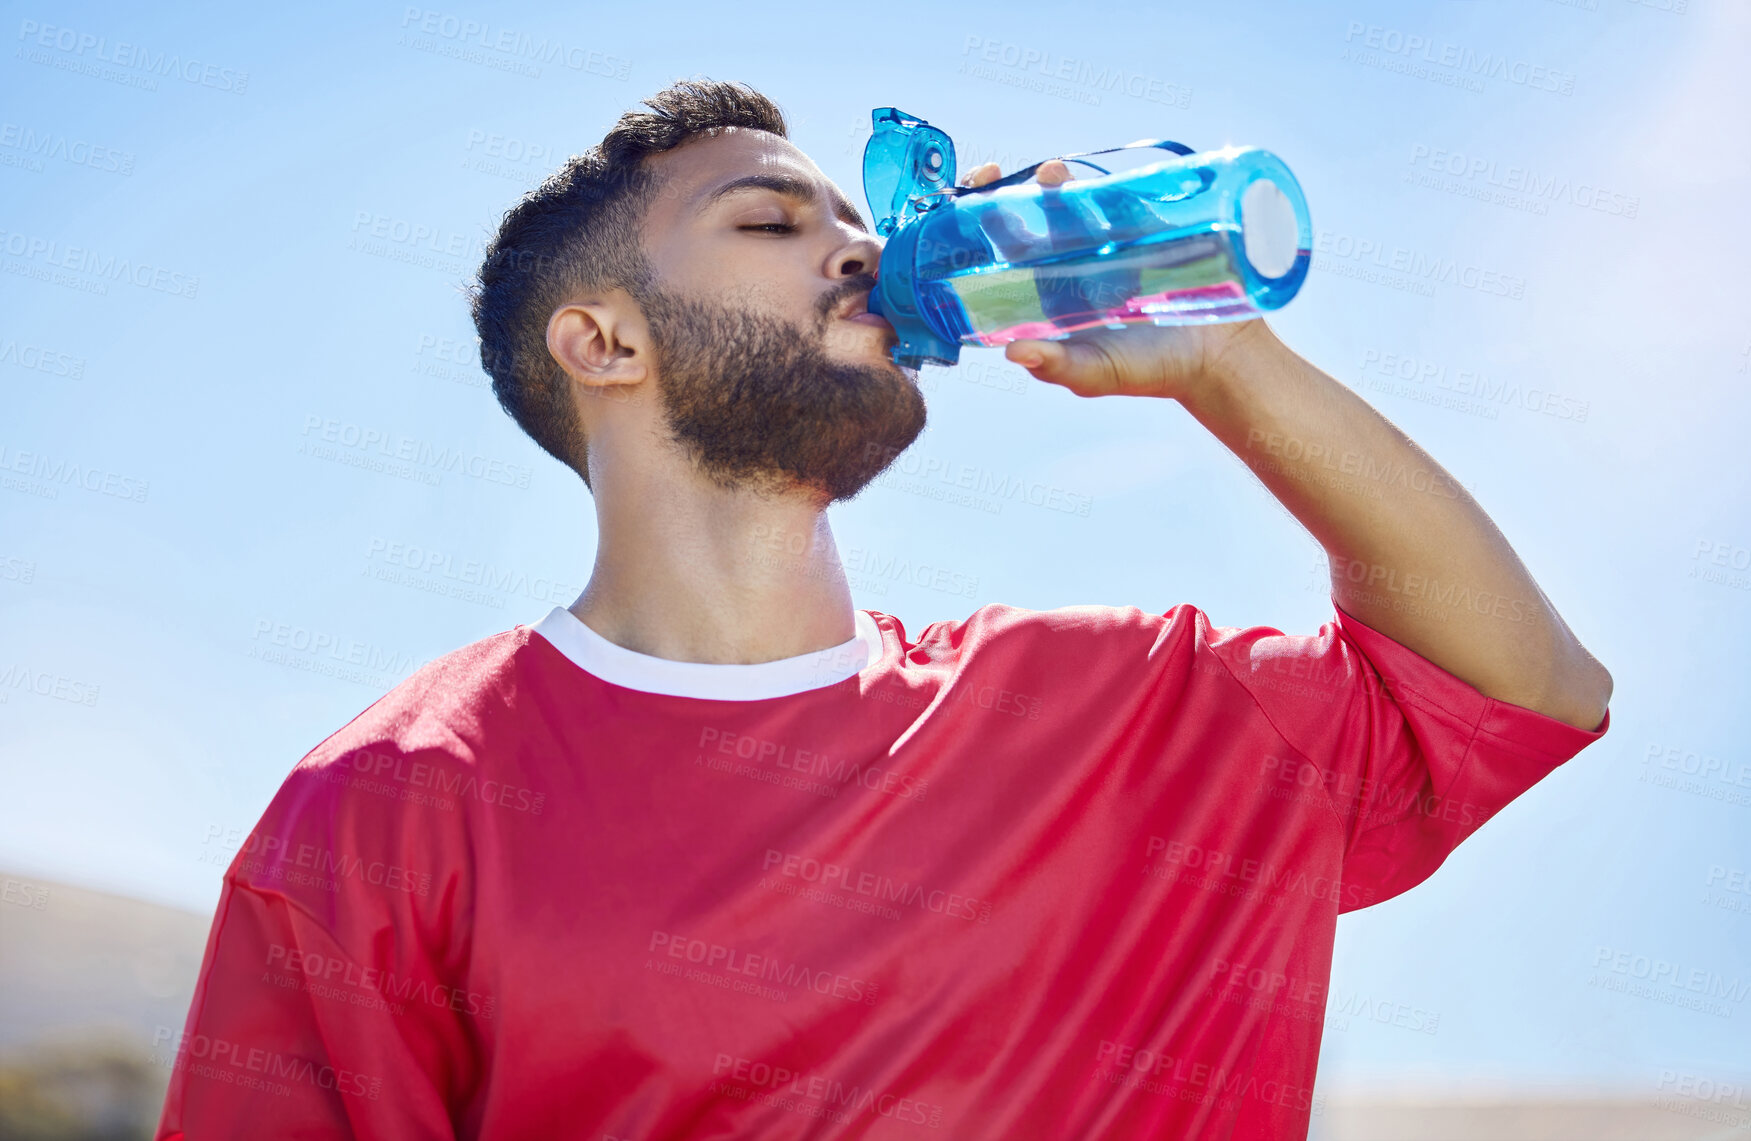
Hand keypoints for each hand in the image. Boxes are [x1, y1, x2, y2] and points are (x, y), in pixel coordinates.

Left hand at [957, 160, 1265, 403]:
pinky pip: (1112, 195)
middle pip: (1022, 220)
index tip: (959, 213)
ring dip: (1049, 183)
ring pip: (1064, 201)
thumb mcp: (1096, 372)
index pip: (998, 258)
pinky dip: (1098, 182)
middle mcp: (1066, 264)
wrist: (1217, 353)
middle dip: (1001, 193)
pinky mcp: (1138, 225)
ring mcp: (1102, 241)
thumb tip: (1012, 352)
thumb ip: (1056, 365)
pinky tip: (1090, 178)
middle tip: (989, 176)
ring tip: (1049, 174)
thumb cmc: (1149, 371)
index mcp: (1044, 296)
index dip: (972, 233)